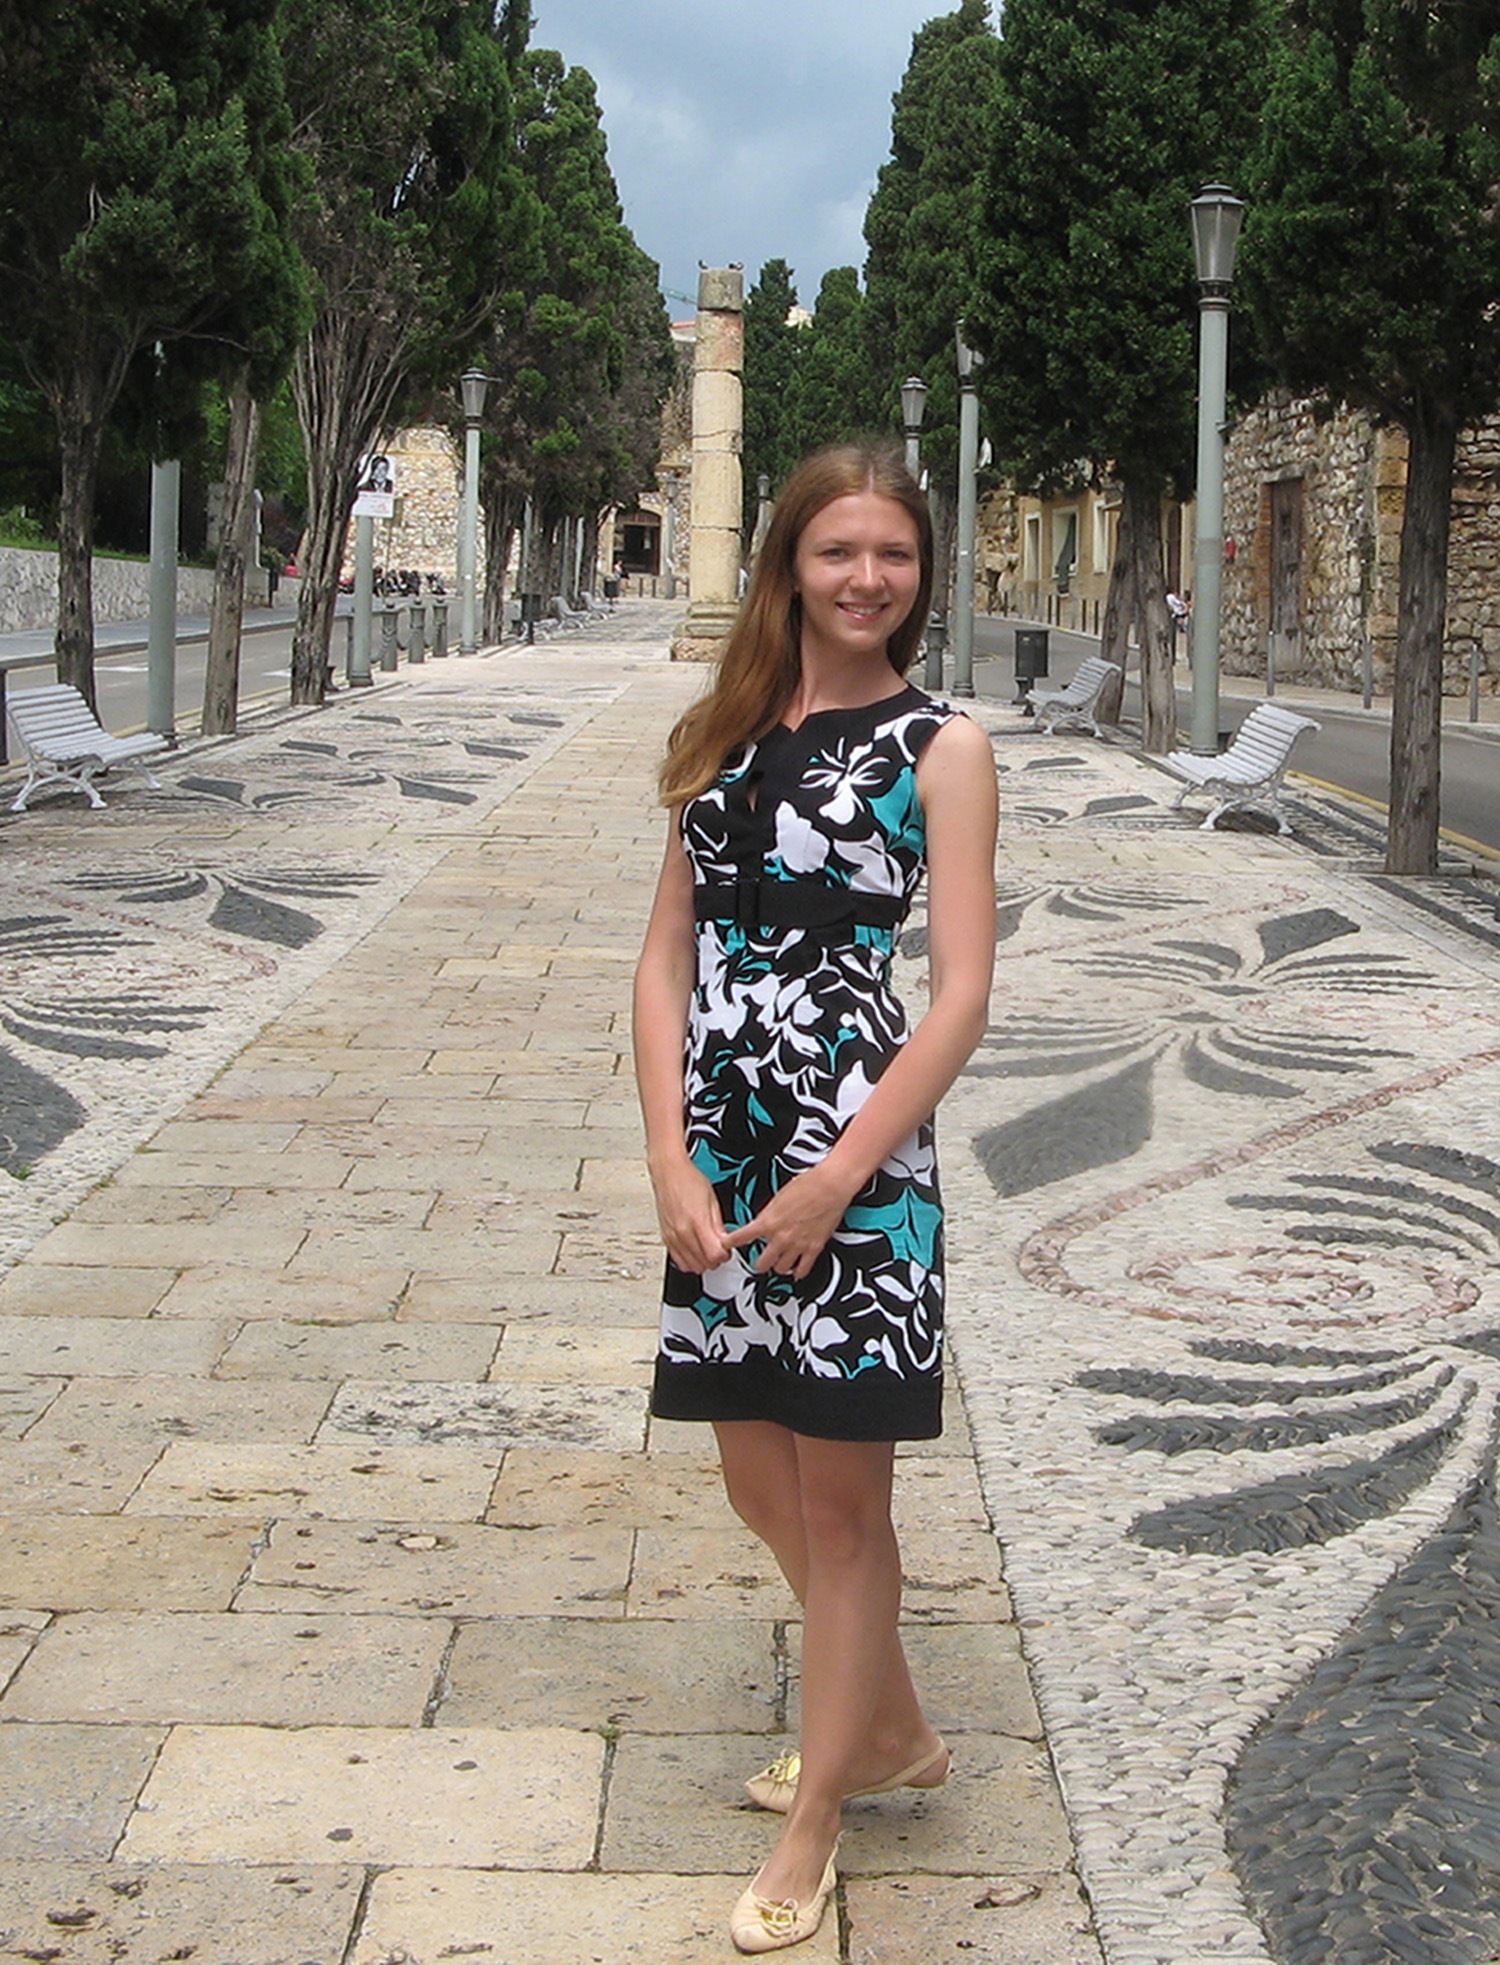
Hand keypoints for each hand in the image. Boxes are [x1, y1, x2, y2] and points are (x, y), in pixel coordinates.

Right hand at [649, 1155, 730, 1274]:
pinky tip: (695, 1250)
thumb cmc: (689, 1180)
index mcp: (697, 1221)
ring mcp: (672, 1236)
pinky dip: (689, 1260)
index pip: (714, 1255)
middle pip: (703, 1264)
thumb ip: (719, 1225)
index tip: (727, 1248)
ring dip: (702, 1262)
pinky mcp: (665, 1237)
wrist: (668, 1172)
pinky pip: (678, 1260)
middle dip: (715, 1259)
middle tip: (719, 1247)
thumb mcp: (712, 1201)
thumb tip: (725, 1242)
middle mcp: (682, 1232)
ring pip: (690, 1266)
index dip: (724, 1254)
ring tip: (707, 1249)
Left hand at [723, 1163, 857, 1281]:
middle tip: (757, 1262)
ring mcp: (797, 1245)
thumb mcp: (779, 1197)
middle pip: (761, 1262)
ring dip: (777, 1267)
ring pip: (780, 1269)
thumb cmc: (808, 1184)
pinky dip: (798, 1273)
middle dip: (757, 1263)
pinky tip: (796, 1271)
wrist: (830, 1186)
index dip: (730, 1244)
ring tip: (777, 1265)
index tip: (725, 1246)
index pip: (741, 1238)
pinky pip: (803, 1269)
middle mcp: (781, 1237)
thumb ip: (770, 1213)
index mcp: (768, 1221)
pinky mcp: (814, 1248)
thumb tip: (766, 1218)